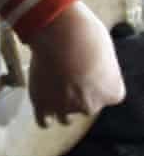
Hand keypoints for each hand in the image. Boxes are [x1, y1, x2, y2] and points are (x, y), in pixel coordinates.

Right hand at [27, 1, 125, 126]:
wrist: (59, 34)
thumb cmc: (84, 35)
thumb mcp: (104, 50)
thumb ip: (101, 67)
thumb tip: (89, 65)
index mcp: (113, 93)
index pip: (107, 96)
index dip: (95, 84)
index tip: (87, 73)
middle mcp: (91, 105)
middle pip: (85, 107)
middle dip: (76, 95)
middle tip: (66, 76)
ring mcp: (65, 106)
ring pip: (64, 118)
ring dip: (61, 107)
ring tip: (53, 90)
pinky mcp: (42, 104)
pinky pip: (43, 122)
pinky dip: (44, 117)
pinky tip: (42, 105)